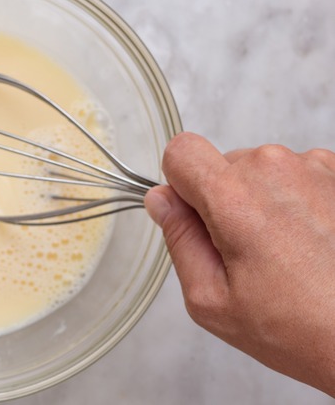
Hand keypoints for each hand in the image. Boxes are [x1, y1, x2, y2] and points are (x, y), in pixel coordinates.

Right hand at [144, 132, 334, 395]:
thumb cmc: (300, 327)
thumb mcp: (211, 299)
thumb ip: (179, 240)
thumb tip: (162, 201)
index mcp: (233, 196)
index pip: (181, 151)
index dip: (179, 183)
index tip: (193, 216)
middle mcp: (275, 169)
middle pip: (222, 165)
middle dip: (222, 201)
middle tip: (245, 255)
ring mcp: (315, 168)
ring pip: (261, 172)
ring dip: (263, 202)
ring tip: (286, 254)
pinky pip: (297, 177)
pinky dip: (296, 203)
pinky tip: (310, 244)